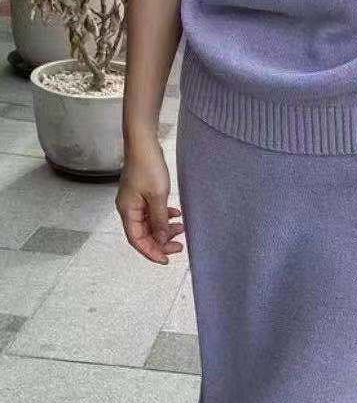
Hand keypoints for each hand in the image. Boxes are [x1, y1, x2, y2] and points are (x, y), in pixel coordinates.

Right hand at [116, 136, 183, 264]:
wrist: (143, 143)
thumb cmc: (147, 166)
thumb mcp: (157, 196)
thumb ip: (159, 220)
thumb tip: (161, 240)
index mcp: (127, 211)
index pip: (137, 240)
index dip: (151, 252)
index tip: (166, 259)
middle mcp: (128, 208)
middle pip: (143, 233)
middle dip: (161, 242)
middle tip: (179, 246)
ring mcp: (134, 201)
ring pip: (150, 223)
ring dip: (165, 228)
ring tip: (182, 228)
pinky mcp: (141, 193)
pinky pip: (152, 211)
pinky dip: (164, 216)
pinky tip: (176, 214)